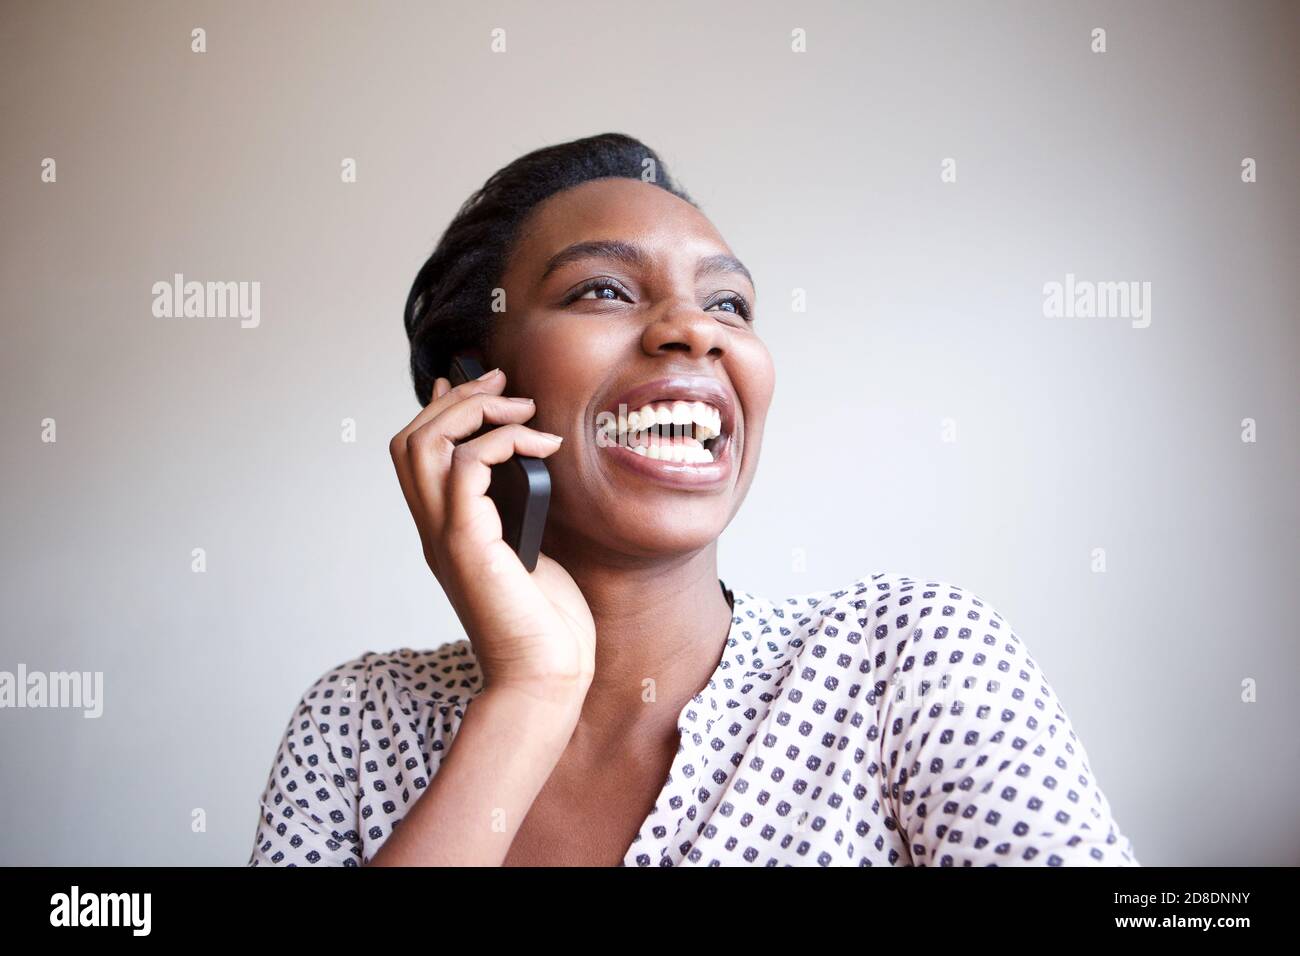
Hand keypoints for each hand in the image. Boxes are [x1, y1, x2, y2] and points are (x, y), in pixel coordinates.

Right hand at [388, 368, 595, 707]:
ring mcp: (445, 537)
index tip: (484, 385)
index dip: (440, 408)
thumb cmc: (546, 625)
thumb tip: (533, 467)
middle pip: (410, 439)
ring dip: (473, 411)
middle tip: (504, 383)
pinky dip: (501, 441)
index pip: (416, 455)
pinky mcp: (468, 544)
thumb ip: (519, 511)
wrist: (545, 676)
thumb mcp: (532, 552)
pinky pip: (467, 467)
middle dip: (457, 398)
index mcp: (445, 531)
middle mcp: (434, 530)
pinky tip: (539, 445)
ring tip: (521, 408)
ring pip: (424, 445)